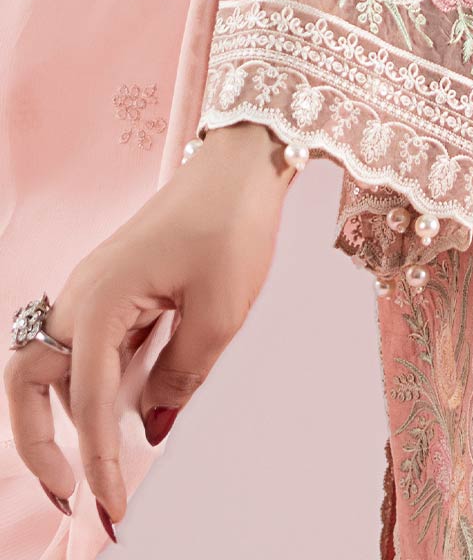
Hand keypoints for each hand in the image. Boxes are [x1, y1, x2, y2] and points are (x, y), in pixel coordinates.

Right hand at [3, 121, 294, 538]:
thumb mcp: (221, 313)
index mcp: (101, 302)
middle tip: (70, 491)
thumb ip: (181, 377)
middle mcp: (84, 296)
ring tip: (113, 458)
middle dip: (39, 442)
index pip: (88, 404)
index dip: (100, 463)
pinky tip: (140, 401)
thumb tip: (150, 425)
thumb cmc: (232, 225)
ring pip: (57, 366)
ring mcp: (96, 289)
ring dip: (74, 413)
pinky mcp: (116, 286)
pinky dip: (100, 382)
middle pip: (29, 381)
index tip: (114, 510)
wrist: (244, 161)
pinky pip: (91, 346)